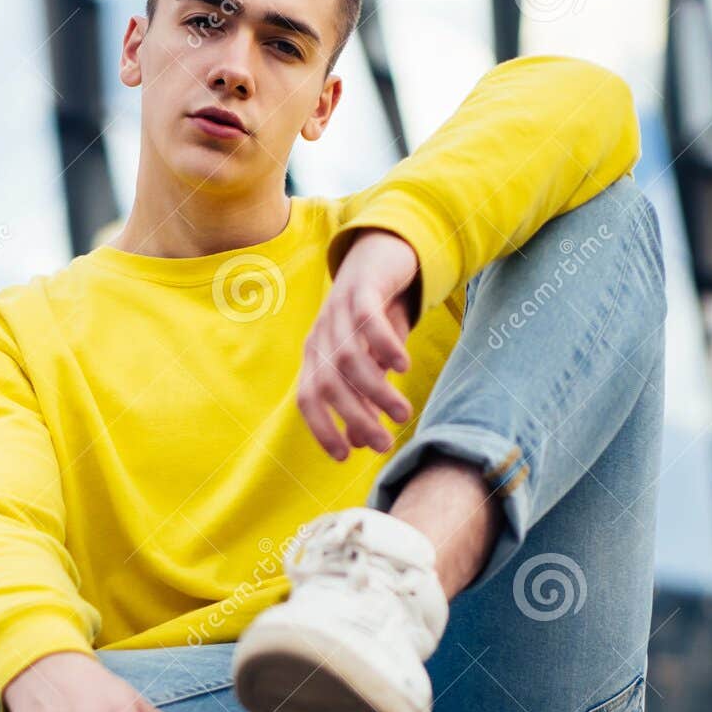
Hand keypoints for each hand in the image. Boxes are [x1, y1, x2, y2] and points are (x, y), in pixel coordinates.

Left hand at [298, 229, 418, 459]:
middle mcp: (320, 335)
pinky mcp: (360, 288)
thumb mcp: (369, 362)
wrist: (381, 255)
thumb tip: (361, 443)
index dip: (322, 428)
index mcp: (316, 356)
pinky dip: (382, 345)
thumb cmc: (374, 319)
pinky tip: (402, 367)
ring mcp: (337, 311)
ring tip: (403, 414)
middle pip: (328, 384)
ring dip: (375, 391)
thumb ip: (362, 398)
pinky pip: (367, 320)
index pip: (308, 399)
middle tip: (385, 444)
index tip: (346, 456)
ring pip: (349, 358)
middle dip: (355, 418)